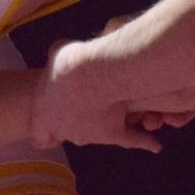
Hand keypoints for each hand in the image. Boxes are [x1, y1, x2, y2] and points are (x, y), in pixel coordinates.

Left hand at [31, 39, 163, 152]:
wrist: (95, 73)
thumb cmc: (71, 64)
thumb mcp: (56, 53)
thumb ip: (56, 58)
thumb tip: (59, 50)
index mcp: (44, 116)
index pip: (39, 137)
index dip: (44, 129)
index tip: (51, 119)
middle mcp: (65, 131)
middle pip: (68, 133)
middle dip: (74, 120)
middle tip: (85, 100)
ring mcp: (89, 135)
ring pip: (94, 134)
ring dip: (102, 121)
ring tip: (114, 103)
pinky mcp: (112, 133)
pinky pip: (130, 140)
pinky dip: (144, 141)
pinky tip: (155, 144)